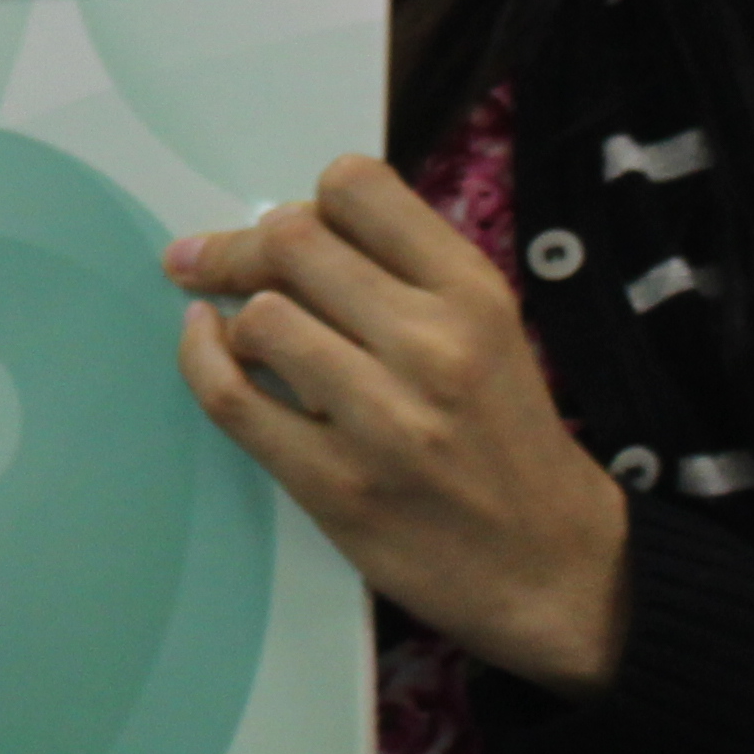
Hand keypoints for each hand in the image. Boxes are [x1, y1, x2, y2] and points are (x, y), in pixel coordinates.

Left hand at [167, 153, 632, 694]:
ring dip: (236, 318)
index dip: (308, 203)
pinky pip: (231, 398)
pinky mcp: (335, 484)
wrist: (552, 566)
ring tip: (246, 337)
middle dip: (242, 249)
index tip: (291, 233)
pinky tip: (207, 344)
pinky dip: (201, 360)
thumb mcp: (489, 329)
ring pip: (260, 317)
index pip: (356, 187)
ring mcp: (382, 419)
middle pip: (291, 241)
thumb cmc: (505, 438)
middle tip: (215, 264)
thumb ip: (404, 272)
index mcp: (472, 293)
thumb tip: (285, 230)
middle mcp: (431, 345)